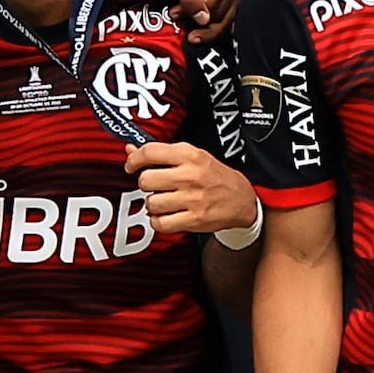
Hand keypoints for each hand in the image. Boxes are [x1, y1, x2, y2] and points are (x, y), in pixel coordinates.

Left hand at [130, 141, 259, 237]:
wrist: (243, 199)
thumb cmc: (216, 177)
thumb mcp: (193, 156)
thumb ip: (161, 153)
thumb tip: (130, 150)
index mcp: (190, 155)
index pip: (150, 152)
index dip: (133, 160)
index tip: (131, 166)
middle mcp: (190, 175)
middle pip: (145, 180)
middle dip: (146, 185)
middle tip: (155, 186)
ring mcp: (192, 198)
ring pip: (151, 203)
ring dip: (153, 204)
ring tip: (163, 201)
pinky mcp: (194, 219)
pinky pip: (160, 223)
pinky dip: (158, 221)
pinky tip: (166, 215)